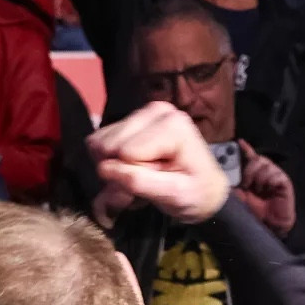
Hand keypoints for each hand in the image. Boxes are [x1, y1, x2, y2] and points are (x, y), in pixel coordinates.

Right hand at [87, 103, 229, 225]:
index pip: (125, 152)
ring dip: (114, 165)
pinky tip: (132, 165)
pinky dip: (111, 159)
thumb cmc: (193, 193)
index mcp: (172, 125)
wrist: (203, 186)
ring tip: (140, 173)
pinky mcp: (131, 118)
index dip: (132, 173)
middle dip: (119, 168)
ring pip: (101, 142)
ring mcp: (143, 111)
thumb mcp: (171, 195)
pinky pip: (101, 141)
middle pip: (110, 143)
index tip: (155, 181)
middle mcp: (157, 110)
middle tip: (144, 180)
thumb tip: (103, 168)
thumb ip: (138, 181)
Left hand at [233, 141, 295, 237]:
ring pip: (264, 165)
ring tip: (258, 190)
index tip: (240, 142)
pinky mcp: (283, 181)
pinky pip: (274, 173)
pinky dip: (268, 181)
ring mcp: (274, 176)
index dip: (246, 150)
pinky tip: (267, 190)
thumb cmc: (255, 213)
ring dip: (258, 177)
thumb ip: (233, 187)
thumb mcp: (239, 199)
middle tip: (246, 184)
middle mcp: (264, 174)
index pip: (250, 159)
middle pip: (257, 159)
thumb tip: (222, 178)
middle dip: (249, 169)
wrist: (269, 225)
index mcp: (253, 176)